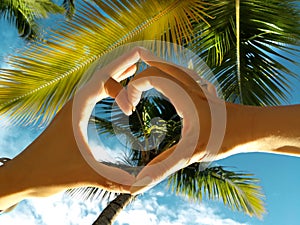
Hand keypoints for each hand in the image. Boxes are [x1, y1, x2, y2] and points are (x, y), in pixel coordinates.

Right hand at [111, 51, 224, 193]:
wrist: (252, 127)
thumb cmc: (224, 138)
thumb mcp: (190, 153)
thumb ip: (163, 167)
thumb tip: (138, 184)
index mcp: (180, 93)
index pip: (148, 77)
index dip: (131, 89)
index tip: (129, 109)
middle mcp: (187, 83)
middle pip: (156, 66)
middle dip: (137, 77)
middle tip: (129, 95)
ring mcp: (195, 84)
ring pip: (170, 66)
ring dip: (152, 68)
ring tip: (140, 71)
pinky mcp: (201, 89)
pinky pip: (180, 73)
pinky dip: (167, 71)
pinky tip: (169, 79)